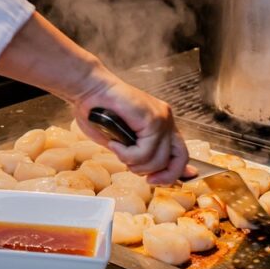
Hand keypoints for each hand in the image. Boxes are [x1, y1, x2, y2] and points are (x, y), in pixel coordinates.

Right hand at [72, 67, 188, 184]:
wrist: (88, 87)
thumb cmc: (97, 110)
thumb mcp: (119, 139)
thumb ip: (135, 153)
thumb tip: (148, 173)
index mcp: (160, 123)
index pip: (180, 152)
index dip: (175, 172)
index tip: (159, 181)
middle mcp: (165, 120)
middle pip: (180, 158)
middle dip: (164, 176)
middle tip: (146, 179)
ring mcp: (161, 119)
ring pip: (159, 160)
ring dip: (134, 163)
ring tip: (118, 151)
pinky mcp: (152, 119)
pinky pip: (145, 152)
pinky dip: (127, 154)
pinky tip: (115, 144)